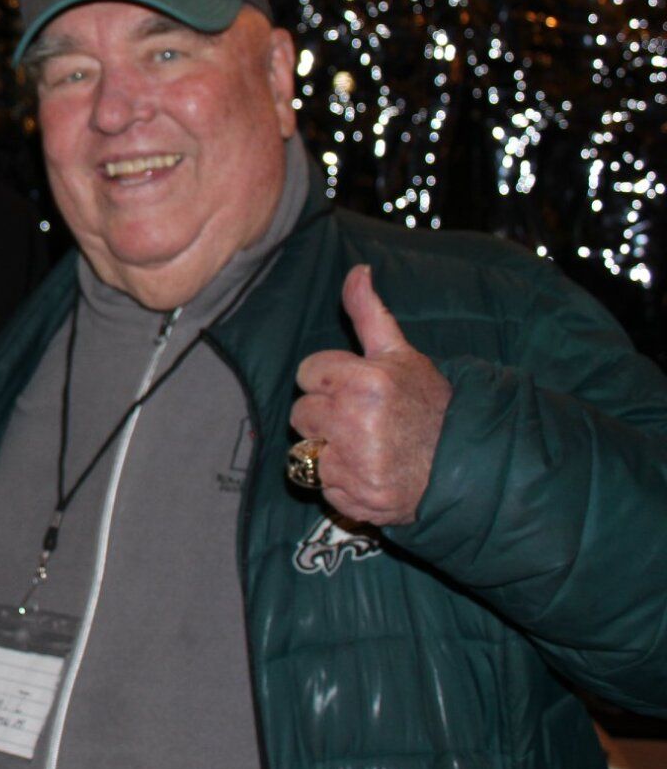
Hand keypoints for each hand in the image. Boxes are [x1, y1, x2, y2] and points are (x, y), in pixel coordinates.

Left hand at [291, 265, 451, 524]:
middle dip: (324, 415)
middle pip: (300, 414)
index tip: (354, 387)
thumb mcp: (401, 354)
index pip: (306, 373)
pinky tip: (369, 472)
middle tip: (361, 419)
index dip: (327, 379)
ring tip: (365, 446)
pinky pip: (322, 487)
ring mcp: (356, 464)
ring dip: (328, 451)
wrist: (467, 464)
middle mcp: (356, 422)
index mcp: (364, 381)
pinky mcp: (358, 498)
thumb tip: (356, 270)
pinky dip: (340, 483)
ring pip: (306, 452)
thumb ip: (369, 313)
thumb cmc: (429, 405)